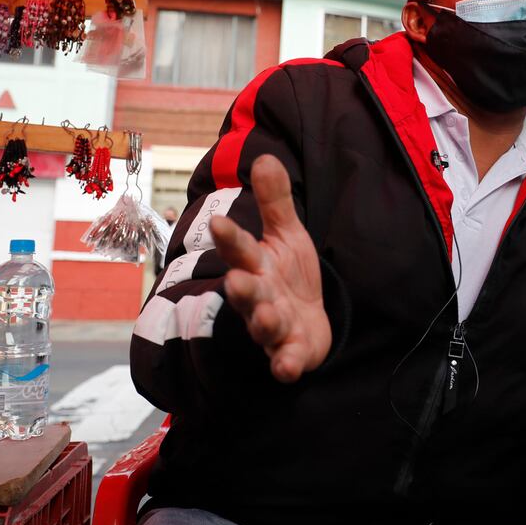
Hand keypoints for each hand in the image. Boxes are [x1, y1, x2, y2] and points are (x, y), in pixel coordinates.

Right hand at [210, 154, 329, 383]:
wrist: (306, 323)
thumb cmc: (289, 275)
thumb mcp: (287, 234)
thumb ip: (275, 201)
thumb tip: (265, 157)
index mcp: (256, 265)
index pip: (239, 248)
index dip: (229, 238)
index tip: (218, 222)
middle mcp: (258, 296)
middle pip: (246, 291)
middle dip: (241, 286)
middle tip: (235, 280)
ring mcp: (272, 327)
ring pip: (263, 326)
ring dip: (263, 321)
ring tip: (268, 314)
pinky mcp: (290, 353)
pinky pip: (285, 361)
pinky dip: (284, 365)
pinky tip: (285, 367)